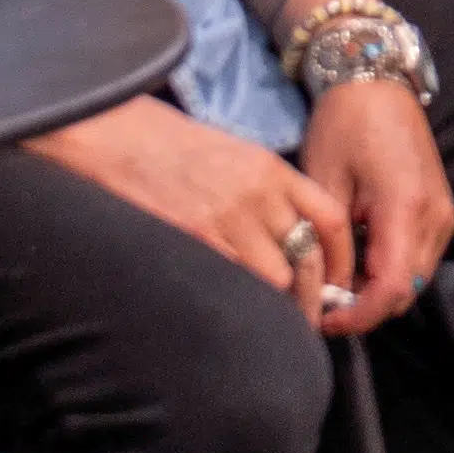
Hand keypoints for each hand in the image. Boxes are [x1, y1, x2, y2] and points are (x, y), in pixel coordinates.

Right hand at [34, 100, 347, 312]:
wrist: (112, 133)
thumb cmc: (166, 146)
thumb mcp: (231, 155)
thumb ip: (263, 191)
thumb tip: (286, 236)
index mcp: (271, 170)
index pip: (331, 219)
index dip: (341, 259)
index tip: (337, 284)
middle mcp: (258, 193)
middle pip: (310, 257)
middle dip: (313, 295)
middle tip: (307, 319)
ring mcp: (228, 215)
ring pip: (277, 277)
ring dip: (276, 302)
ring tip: (270, 318)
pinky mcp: (194, 234)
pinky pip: (234, 279)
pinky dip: (239, 298)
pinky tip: (234, 306)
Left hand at [303, 79, 453, 329]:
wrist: (377, 84)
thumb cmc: (344, 126)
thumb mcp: (325, 184)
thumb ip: (331, 244)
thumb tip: (329, 292)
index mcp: (406, 209)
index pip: (391, 289)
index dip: (358, 316)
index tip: (323, 319)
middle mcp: (435, 218)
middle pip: (407, 291)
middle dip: (366, 308)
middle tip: (322, 302)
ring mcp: (444, 215)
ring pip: (415, 279)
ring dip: (378, 291)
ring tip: (336, 281)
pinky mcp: (441, 211)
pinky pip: (418, 258)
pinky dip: (389, 271)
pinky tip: (357, 261)